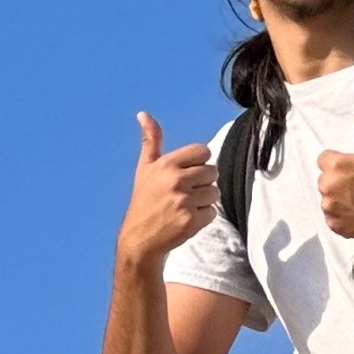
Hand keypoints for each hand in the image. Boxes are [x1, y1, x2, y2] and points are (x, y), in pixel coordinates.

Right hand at [117, 113, 216, 263]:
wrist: (138, 240)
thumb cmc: (144, 201)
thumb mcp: (145, 169)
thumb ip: (150, 140)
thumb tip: (143, 113)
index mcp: (166, 165)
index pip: (203, 152)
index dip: (197, 164)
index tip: (183, 176)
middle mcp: (174, 180)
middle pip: (212, 172)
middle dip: (201, 184)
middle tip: (182, 196)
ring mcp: (183, 201)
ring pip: (215, 192)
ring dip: (203, 201)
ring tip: (184, 208)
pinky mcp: (190, 220)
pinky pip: (212, 212)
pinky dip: (202, 218)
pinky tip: (185, 221)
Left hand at [317, 97, 353, 242]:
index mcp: (335, 165)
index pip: (325, 159)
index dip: (341, 162)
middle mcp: (327, 186)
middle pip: (325, 179)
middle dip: (339, 180)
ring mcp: (329, 207)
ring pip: (327, 198)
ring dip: (339, 197)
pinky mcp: (333, 224)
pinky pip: (331, 216)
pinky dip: (341, 215)